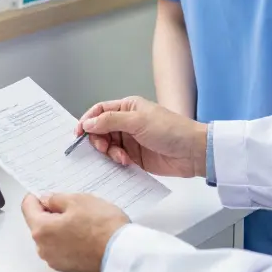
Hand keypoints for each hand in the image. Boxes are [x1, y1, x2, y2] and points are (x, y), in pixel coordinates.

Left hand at [21, 193, 129, 271]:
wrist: (122, 255)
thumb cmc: (102, 228)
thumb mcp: (78, 200)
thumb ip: (56, 199)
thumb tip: (48, 200)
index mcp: (41, 229)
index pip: (27, 207)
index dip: (37, 196)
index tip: (46, 194)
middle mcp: (43, 248)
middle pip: (39, 223)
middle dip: (52, 213)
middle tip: (72, 206)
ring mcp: (55, 260)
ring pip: (51, 237)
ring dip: (62, 227)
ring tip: (84, 221)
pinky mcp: (68, 267)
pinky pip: (62, 248)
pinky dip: (69, 240)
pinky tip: (87, 235)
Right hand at [76, 96, 207, 177]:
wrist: (193, 152)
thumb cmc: (171, 130)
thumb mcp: (138, 121)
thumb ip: (110, 121)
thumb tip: (88, 123)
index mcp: (128, 108)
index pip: (100, 111)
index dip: (87, 121)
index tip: (78, 133)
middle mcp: (127, 123)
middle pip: (100, 131)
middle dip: (98, 140)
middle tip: (103, 148)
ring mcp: (131, 141)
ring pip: (107, 147)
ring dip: (110, 153)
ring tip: (122, 158)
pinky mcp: (135, 158)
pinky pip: (117, 160)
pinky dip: (116, 162)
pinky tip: (125, 164)